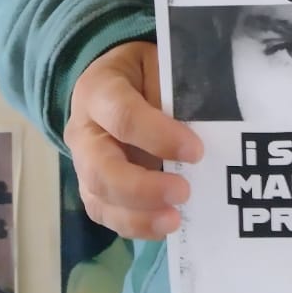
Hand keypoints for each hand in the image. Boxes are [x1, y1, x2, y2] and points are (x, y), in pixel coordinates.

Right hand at [65, 38, 202, 239]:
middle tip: (183, 193)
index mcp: (98, 90)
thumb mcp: (160, 66)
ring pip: (99, 197)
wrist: (114, 81)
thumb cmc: (145, 72)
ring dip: (137, 216)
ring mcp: (83, 163)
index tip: (196, 152)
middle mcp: (83, 130)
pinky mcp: (92, 187)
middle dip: (142, 188)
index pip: (123, 116)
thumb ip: (177, 94)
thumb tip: (207, 129)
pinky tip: (163, 226)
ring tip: (174, 220)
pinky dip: (134, 225)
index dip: (158, 136)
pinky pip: (105, 213)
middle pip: (101, 168)